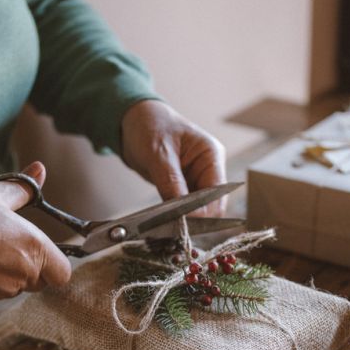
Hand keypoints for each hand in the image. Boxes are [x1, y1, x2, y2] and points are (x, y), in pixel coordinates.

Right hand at [0, 162, 70, 305]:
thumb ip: (24, 187)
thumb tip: (40, 169)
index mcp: (35, 247)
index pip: (62, 273)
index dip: (55, 265)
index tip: (41, 253)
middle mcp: (23, 273)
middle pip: (39, 281)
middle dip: (30, 268)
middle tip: (8, 247)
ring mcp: (2, 290)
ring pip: (15, 287)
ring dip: (8, 275)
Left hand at [121, 100, 226, 215]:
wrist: (132, 121)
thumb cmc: (149, 126)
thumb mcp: (159, 153)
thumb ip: (171, 182)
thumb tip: (180, 213)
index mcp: (211, 155)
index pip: (217, 193)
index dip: (203, 211)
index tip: (183, 222)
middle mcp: (208, 169)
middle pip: (210, 205)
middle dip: (193, 217)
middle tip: (172, 228)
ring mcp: (195, 180)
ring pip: (196, 210)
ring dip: (182, 218)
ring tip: (164, 225)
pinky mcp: (181, 188)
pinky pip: (182, 208)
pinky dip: (173, 216)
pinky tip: (161, 220)